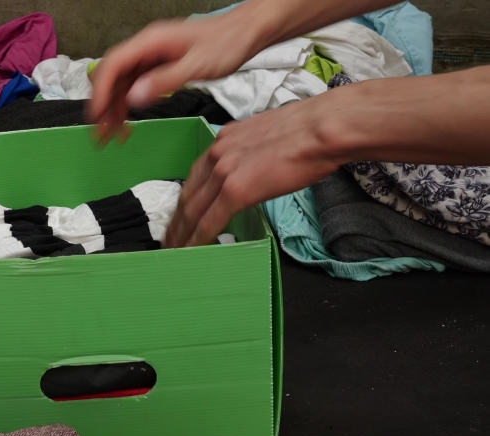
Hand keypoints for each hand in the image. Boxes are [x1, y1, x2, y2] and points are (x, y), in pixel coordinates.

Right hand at [87, 13, 263, 143]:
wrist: (246, 33)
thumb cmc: (226, 44)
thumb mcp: (198, 65)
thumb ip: (165, 81)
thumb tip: (134, 97)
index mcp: (151, 42)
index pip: (114, 65)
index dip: (102, 91)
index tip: (97, 116)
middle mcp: (146, 47)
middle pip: (113, 75)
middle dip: (104, 105)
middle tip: (101, 134)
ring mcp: (151, 56)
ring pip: (122, 83)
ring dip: (114, 109)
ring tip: (113, 136)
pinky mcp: (159, 66)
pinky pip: (136, 85)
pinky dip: (129, 105)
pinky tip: (128, 122)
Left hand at [165, 89, 352, 247]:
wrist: (323, 128)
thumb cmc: (311, 130)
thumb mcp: (268, 135)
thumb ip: (253, 151)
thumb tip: (257, 165)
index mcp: (225, 140)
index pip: (196, 175)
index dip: (186, 198)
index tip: (181, 214)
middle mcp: (217, 154)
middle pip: (188, 194)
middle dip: (176, 220)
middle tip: (169, 239)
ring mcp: (223, 172)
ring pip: (192, 210)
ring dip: (181, 233)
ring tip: (174, 251)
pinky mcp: (235, 191)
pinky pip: (209, 220)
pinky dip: (197, 238)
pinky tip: (191, 251)